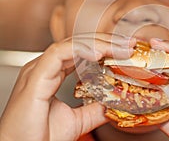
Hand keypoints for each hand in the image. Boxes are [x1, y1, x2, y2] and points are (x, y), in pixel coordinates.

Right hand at [0, 33, 135, 140]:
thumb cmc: (38, 138)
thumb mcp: (77, 121)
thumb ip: (94, 109)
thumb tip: (113, 102)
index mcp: (53, 74)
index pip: (81, 52)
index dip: (105, 48)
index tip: (126, 50)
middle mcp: (45, 68)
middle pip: (79, 44)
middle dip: (106, 41)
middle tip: (129, 44)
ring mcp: (39, 70)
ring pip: (71, 45)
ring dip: (98, 43)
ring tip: (119, 47)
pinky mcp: (35, 77)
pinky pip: (59, 54)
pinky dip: (80, 49)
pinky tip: (99, 53)